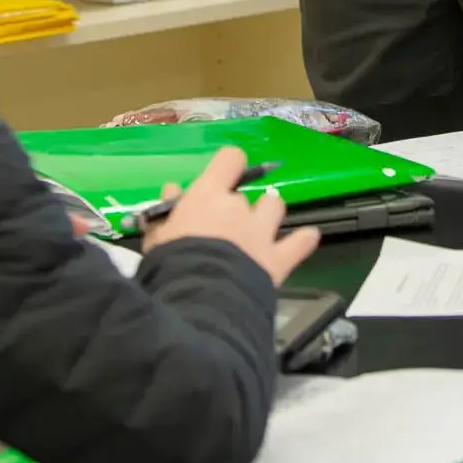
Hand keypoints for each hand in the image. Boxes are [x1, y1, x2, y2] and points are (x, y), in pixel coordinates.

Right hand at [140, 146, 320, 284]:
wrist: (198, 302)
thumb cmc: (170, 266)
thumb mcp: (157, 238)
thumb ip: (166, 212)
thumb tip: (172, 189)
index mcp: (208, 196)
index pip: (229, 160)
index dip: (228, 167)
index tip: (222, 179)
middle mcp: (239, 208)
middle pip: (244, 195)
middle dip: (235, 208)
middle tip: (222, 229)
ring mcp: (262, 233)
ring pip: (275, 207)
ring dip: (268, 214)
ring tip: (259, 228)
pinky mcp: (278, 259)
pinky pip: (301, 242)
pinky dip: (303, 240)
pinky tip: (305, 239)